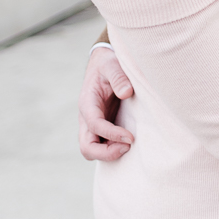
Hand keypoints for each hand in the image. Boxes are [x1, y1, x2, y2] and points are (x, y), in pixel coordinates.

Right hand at [79, 46, 135, 161]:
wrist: (104, 64)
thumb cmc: (108, 64)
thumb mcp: (112, 64)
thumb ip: (118, 76)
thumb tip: (126, 93)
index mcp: (87, 103)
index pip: (94, 125)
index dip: (111, 134)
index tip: (131, 137)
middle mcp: (87, 117)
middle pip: (87, 147)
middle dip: (106, 153)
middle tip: (128, 147)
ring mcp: (93, 125)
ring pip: (93, 150)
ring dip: (110, 153)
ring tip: (130, 147)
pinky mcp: (103, 127)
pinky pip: (103, 145)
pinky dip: (114, 149)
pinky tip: (131, 144)